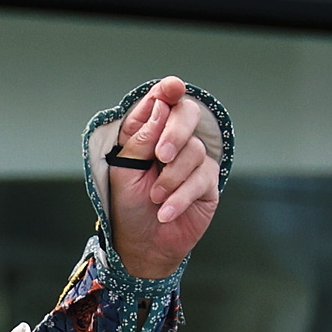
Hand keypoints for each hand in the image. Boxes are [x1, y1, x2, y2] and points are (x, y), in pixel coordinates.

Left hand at [106, 76, 220, 279]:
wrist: (142, 243)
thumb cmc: (128, 205)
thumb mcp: (123, 170)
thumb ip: (140, 138)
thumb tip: (161, 107)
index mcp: (149, 132)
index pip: (161, 102)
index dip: (167, 91)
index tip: (172, 87)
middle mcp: (174, 141)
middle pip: (187, 115)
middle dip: (175, 133)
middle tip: (161, 156)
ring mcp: (193, 160)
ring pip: (194, 151)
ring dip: (171, 178)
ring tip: (155, 198)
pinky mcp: (207, 183)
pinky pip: (202, 178)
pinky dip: (180, 196)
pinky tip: (165, 211)